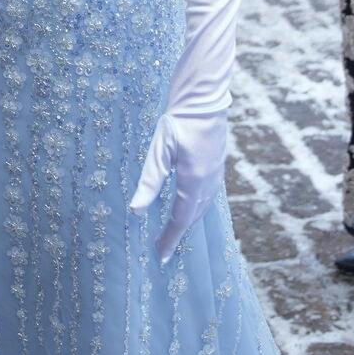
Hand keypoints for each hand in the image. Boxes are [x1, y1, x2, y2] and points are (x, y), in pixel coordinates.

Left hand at [128, 108, 228, 261]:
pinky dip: (197, 207)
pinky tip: (189, 204)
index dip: (170, 239)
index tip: (161, 256)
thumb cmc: (179, 120)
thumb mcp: (160, 150)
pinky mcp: (218, 164)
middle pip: (194, 216)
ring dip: (188, 221)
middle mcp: (210, 181)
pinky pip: (208, 195)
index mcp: (194, 180)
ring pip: (203, 206)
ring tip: (174, 231)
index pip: (181, 219)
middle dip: (178, 233)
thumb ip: (150, 181)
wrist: (204, 98)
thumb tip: (136, 210)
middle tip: (163, 248)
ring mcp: (217, 173)